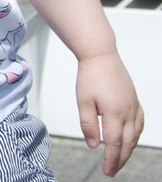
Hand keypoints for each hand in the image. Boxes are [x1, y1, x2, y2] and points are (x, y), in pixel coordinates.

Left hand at [76, 51, 143, 176]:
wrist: (100, 54)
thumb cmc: (90, 76)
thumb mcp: (83, 101)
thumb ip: (88, 125)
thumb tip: (94, 145)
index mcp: (114, 113)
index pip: (115, 144)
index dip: (111, 159)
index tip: (107, 170)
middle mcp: (128, 111)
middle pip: (127, 143)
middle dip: (120, 159)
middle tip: (112, 170)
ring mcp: (133, 105)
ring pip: (135, 134)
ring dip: (129, 149)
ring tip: (120, 158)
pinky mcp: (134, 99)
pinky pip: (140, 122)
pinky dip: (136, 134)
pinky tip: (131, 138)